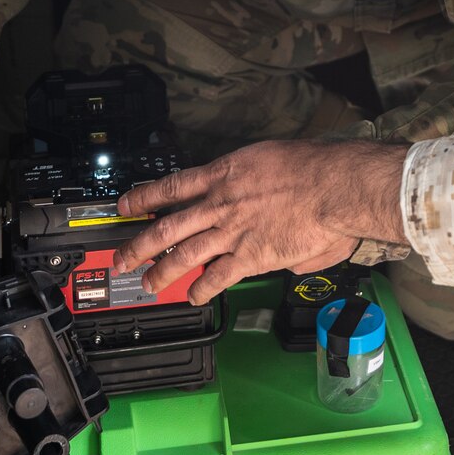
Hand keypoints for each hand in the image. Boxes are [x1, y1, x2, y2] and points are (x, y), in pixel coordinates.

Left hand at [112, 139, 406, 303]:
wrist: (331, 186)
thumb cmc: (311, 165)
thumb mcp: (270, 157)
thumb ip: (254, 181)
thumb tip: (252, 202)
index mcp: (223, 175)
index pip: (173, 187)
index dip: (145, 197)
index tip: (126, 204)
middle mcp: (219, 204)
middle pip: (168, 226)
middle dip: (140, 244)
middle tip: (122, 257)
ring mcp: (232, 232)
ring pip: (185, 254)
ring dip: (162, 271)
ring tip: (148, 283)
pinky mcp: (250, 256)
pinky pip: (219, 277)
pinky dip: (203, 288)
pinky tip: (193, 297)